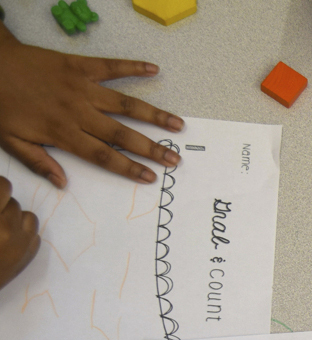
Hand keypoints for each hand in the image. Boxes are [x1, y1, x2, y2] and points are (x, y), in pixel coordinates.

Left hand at [0, 23, 182, 188]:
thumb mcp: (9, 140)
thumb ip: (38, 162)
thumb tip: (62, 183)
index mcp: (62, 133)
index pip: (102, 156)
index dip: (128, 167)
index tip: (150, 177)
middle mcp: (78, 111)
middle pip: (121, 134)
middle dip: (151, 148)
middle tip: (174, 159)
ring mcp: (81, 87)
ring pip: (124, 104)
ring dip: (153, 115)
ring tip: (177, 125)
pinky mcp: (80, 66)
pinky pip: (110, 66)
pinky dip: (132, 66)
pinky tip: (153, 69)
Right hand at [0, 176, 40, 289]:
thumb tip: (1, 187)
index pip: (3, 186)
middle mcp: (6, 229)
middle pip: (13, 201)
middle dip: (0, 205)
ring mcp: (21, 244)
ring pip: (26, 215)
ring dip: (13, 217)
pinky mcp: (28, 256)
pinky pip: (34, 232)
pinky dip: (22, 232)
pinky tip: (6, 238)